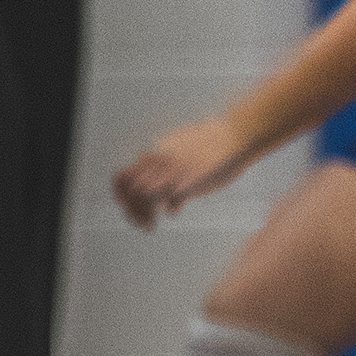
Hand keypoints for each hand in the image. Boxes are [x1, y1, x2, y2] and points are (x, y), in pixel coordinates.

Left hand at [113, 115, 251, 228]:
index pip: (122, 177)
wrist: (236, 133)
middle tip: (142, 220)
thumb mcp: (177, 146)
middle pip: (131, 192)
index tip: (125, 205)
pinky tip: (176, 210)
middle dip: (132, 210)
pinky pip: (171, 203)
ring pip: (145, 198)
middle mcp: (160, 162)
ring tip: (153, 222)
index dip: (119, 195)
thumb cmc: (211, 141)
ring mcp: (175, 172)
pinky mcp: (192, 181)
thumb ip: (161, 161)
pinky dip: (170, 210)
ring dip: (146, 214)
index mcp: (154, 153)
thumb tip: (150, 176)